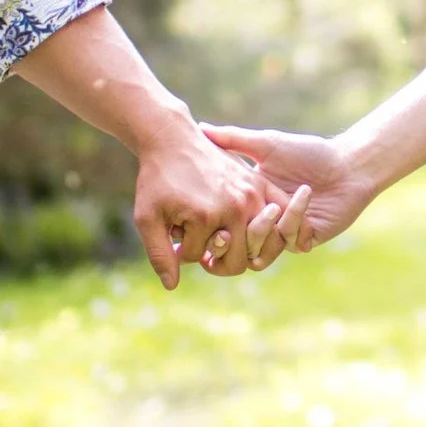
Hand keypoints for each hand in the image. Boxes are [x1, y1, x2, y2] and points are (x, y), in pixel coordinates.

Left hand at [132, 121, 300, 289]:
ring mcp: (251, 194)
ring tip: (223, 237)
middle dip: (215, 256)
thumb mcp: (146, 217)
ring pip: (260, 245)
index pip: (200, 258)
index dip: (182, 252)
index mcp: (207, 217)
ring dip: (244, 247)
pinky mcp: (259, 183)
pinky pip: (279, 217)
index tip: (173, 233)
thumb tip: (172, 286)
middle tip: (199, 243)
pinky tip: (253, 229)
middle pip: (237, 260)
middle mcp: (235, 207)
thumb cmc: (157, 180)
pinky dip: (273, 230)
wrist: (173, 140)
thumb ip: (159, 255)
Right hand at [200, 125, 374, 252]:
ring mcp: (282, 234)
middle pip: (233, 245)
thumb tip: (200, 128)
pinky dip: (294, 218)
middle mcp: (262, 221)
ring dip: (261, 231)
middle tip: (228, 225)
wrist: (347, 165)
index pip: (219, 220)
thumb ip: (232, 139)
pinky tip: (304, 194)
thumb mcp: (265, 144)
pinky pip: (289, 241)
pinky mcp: (304, 239)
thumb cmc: (307, 152)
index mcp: (248, 202)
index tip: (197, 215)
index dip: (207, 224)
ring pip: (259, 250)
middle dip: (228, 239)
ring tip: (270, 208)